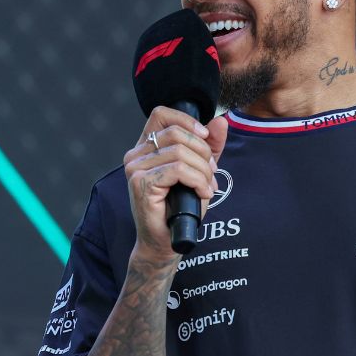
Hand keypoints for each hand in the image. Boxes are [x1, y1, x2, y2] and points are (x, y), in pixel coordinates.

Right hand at [123, 106, 227, 259]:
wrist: (165, 241)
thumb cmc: (179, 208)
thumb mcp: (199, 170)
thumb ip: (209, 146)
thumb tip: (220, 122)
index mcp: (145, 147)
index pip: (162, 114)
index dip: (187, 121)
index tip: (205, 138)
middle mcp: (135, 154)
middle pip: (176, 133)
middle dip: (203, 152)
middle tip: (211, 173)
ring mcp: (135, 169)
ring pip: (180, 153)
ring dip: (203, 171)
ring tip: (207, 187)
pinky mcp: (141, 183)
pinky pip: (178, 171)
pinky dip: (198, 181)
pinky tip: (203, 193)